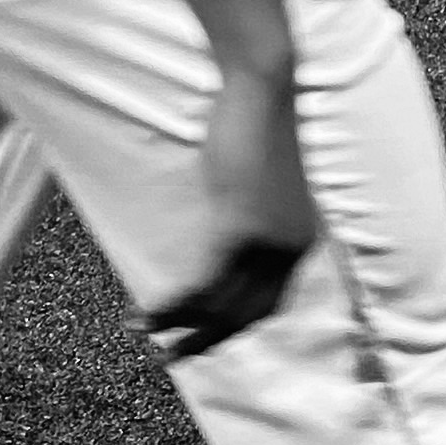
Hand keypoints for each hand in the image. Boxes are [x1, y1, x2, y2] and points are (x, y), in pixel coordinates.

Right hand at [146, 60, 319, 361]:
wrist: (262, 87)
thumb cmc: (254, 123)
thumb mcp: (255, 184)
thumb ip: (247, 218)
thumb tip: (218, 242)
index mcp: (299, 240)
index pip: (269, 303)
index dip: (233, 327)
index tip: (202, 338)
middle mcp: (291, 248)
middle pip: (249, 315)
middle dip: (208, 340)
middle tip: (173, 357)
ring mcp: (268, 240)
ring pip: (222, 304)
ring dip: (181, 325)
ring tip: (146, 334)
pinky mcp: (240, 227)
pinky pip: (205, 281)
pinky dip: (175, 303)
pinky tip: (149, 310)